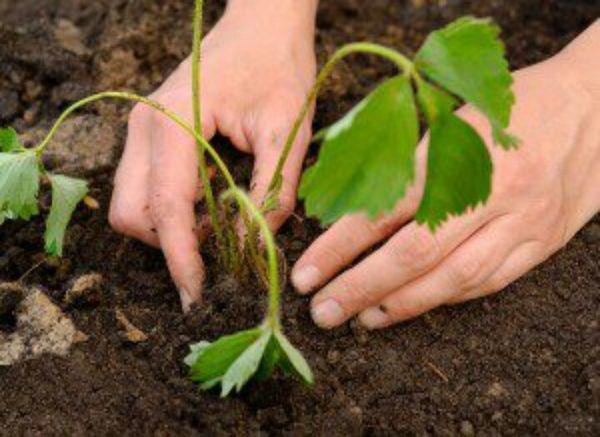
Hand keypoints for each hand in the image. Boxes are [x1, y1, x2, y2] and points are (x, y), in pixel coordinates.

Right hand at [109, 0, 316, 310]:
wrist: (262, 26)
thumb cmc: (279, 67)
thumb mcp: (288, 130)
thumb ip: (272, 190)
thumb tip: (255, 245)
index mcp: (174, 120)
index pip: (166, 206)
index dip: (181, 256)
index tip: (198, 293)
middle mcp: (145, 126)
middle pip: (131, 213)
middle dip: (168, 244)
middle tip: (218, 250)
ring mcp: (143, 130)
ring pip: (133, 204)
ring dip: (170, 228)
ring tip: (220, 223)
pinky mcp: (152, 136)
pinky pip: (147, 189)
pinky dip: (173, 210)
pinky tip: (211, 205)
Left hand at [292, 23, 599, 328]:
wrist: (598, 112)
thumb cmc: (513, 108)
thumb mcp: (455, 115)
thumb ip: (408, 159)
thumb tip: (347, 203)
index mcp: (461, 150)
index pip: (386, 208)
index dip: (341, 245)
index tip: (306, 272)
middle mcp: (493, 192)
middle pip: (415, 253)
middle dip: (360, 287)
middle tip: (321, 311)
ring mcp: (522, 223)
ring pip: (452, 278)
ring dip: (399, 305)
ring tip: (357, 318)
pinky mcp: (540, 245)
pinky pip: (486, 283)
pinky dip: (441, 301)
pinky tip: (408, 309)